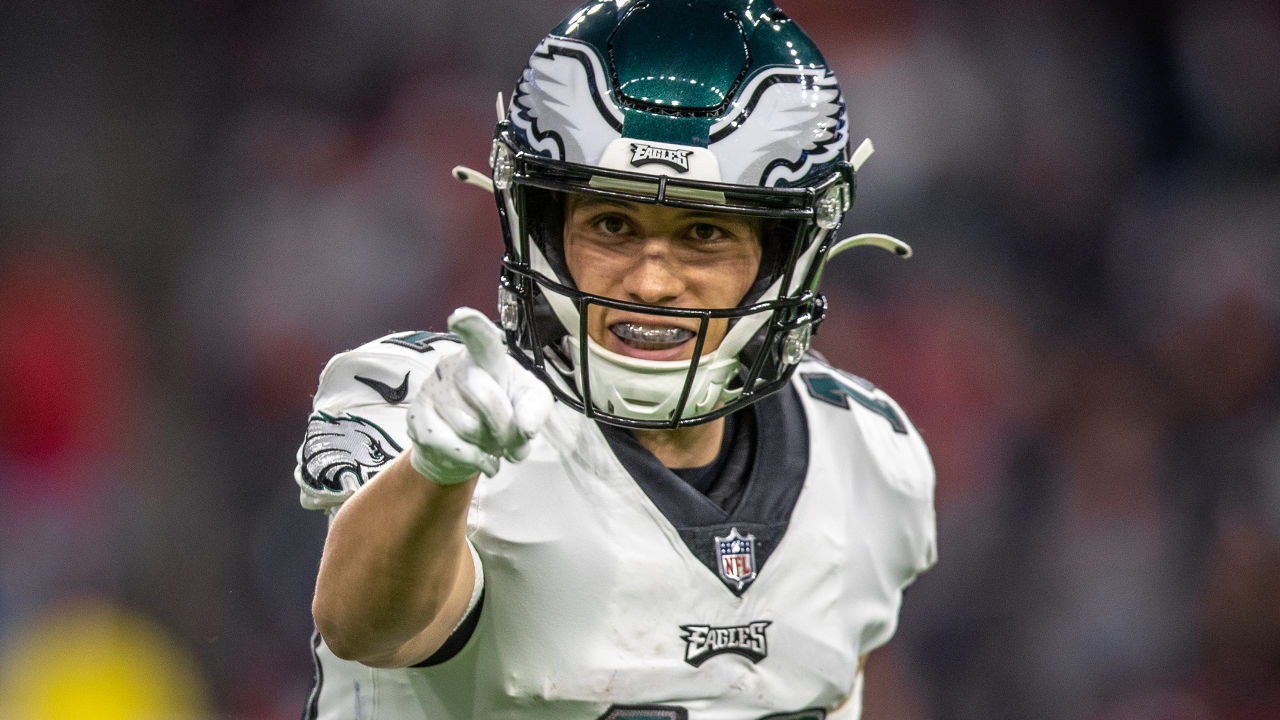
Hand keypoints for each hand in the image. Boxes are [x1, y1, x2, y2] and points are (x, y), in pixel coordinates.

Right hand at [405, 307, 552, 484]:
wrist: (470, 446)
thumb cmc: (503, 413)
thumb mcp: (530, 405)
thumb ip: (535, 410)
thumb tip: (526, 427)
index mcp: (484, 357)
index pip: (480, 339)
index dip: (472, 326)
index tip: (460, 318)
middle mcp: (452, 366)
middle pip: (484, 396)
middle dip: (506, 427)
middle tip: (514, 441)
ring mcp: (431, 390)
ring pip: (468, 426)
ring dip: (489, 445)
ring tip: (491, 443)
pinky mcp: (416, 417)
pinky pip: (447, 444)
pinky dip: (470, 459)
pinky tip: (479, 457)